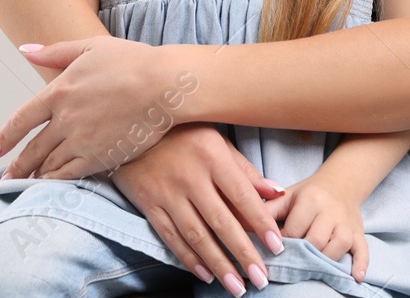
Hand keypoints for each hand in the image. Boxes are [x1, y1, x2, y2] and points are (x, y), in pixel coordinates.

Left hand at [0, 37, 193, 180]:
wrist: (163, 85)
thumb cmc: (131, 61)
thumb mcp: (89, 47)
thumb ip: (54, 52)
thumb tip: (24, 49)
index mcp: (59, 91)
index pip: (22, 119)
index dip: (5, 136)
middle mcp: (65, 119)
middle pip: (33, 149)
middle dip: (17, 165)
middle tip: (5, 178)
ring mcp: (82, 140)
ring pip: (50, 164)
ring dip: (35, 176)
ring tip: (25, 185)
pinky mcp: (101, 157)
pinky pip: (71, 174)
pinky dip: (57, 181)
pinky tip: (51, 186)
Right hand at [108, 123, 288, 296]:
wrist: (131, 127)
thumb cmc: (182, 133)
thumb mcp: (216, 141)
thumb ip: (244, 170)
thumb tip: (276, 193)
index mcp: (211, 155)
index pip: (242, 195)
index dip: (261, 223)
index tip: (277, 247)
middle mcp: (190, 176)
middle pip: (221, 222)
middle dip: (243, 254)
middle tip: (261, 279)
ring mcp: (166, 191)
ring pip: (196, 236)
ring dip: (219, 264)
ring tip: (236, 287)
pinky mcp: (148, 203)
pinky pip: (171, 237)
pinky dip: (188, 259)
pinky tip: (205, 274)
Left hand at [265, 174, 369, 282]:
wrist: (341, 183)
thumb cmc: (308, 194)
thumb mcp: (285, 196)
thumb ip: (266, 210)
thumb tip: (242, 226)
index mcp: (310, 199)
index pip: (294, 228)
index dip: (283, 243)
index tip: (275, 252)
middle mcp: (330, 210)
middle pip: (316, 240)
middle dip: (303, 254)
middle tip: (292, 263)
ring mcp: (347, 223)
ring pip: (339, 245)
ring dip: (326, 260)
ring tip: (313, 268)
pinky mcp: (359, 233)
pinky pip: (363, 250)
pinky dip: (361, 264)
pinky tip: (355, 277)